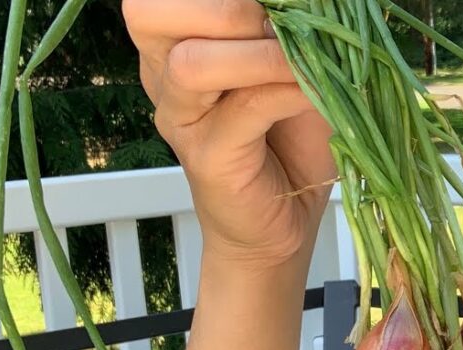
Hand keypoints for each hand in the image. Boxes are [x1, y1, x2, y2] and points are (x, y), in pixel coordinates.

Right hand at [124, 0, 335, 268]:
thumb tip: (308, 5)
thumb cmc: (291, 135)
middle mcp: (162, 74)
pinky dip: (286, 90)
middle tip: (278, 27)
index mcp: (175, 41)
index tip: (273, 7)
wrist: (287, 216)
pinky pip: (243, 109)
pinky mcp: (207, 158)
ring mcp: (180, 118)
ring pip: (190, 63)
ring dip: (259, 53)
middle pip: (149, 13)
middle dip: (225, 8)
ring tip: (300, 64)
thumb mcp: (290, 65)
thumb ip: (287, 30)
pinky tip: (314, 92)